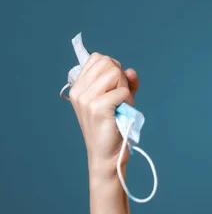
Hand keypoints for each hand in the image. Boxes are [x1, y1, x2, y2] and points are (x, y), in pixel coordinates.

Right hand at [69, 53, 139, 176]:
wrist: (108, 155)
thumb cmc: (114, 126)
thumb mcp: (120, 99)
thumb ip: (126, 82)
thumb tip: (131, 71)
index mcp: (78, 87)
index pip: (98, 58)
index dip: (113, 69)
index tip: (115, 87)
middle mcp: (79, 91)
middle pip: (108, 63)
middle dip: (121, 78)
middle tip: (120, 98)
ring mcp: (86, 99)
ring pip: (115, 73)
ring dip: (125, 89)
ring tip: (121, 106)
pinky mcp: (97, 108)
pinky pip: (123, 91)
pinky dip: (128, 101)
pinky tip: (122, 113)